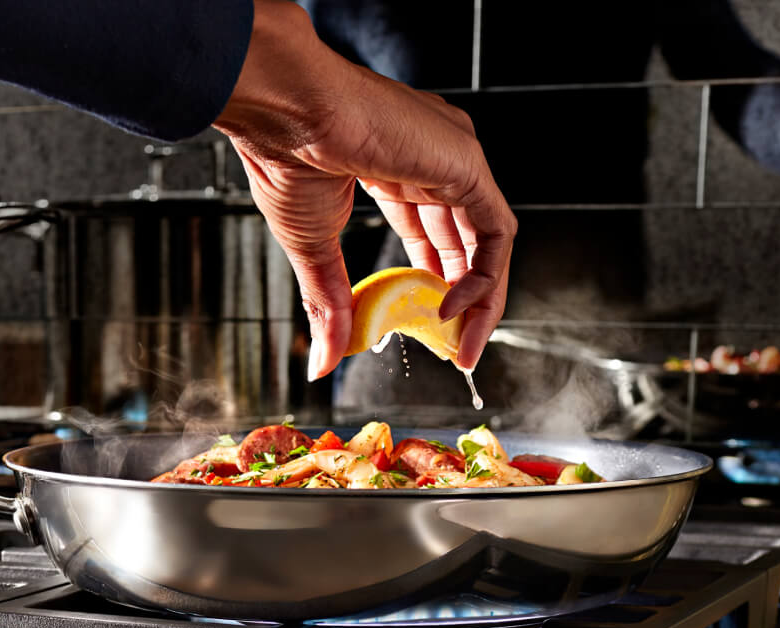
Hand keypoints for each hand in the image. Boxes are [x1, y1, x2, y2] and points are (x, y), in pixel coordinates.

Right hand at [213, 0, 515, 378]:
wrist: (288, 112)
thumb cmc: (284, 157)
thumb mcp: (311, 247)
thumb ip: (329, 303)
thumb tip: (323, 362)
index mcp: (392, 166)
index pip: (430, 229)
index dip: (432, 279)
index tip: (425, 321)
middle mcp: (431, 158)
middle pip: (465, 240)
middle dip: (462, 298)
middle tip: (453, 345)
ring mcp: (453, 157)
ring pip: (489, 240)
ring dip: (481, 299)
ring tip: (461, 342)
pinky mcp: (466, 163)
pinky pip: (496, 231)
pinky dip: (483, 276)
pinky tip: (451, 307)